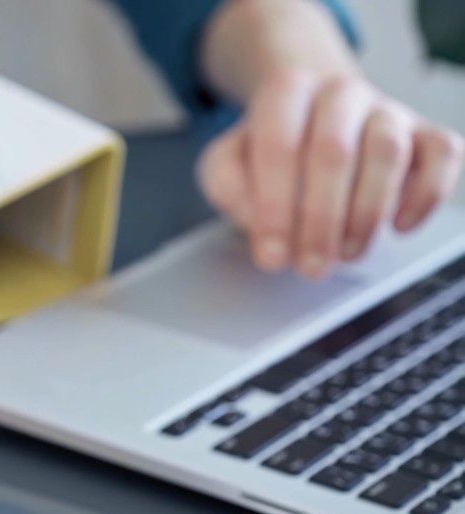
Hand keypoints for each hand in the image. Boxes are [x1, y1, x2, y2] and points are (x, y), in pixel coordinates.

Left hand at [198, 71, 464, 279]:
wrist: (313, 121)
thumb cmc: (270, 152)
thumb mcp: (226, 164)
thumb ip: (228, 183)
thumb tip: (258, 214)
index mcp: (288, 91)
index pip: (279, 145)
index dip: (274, 207)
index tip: (271, 255)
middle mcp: (340, 92)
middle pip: (334, 151)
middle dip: (320, 220)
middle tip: (310, 267)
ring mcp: (388, 110)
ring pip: (387, 153)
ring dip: (366, 213)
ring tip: (345, 253)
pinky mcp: (426, 132)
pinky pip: (443, 155)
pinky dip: (427, 194)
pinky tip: (399, 226)